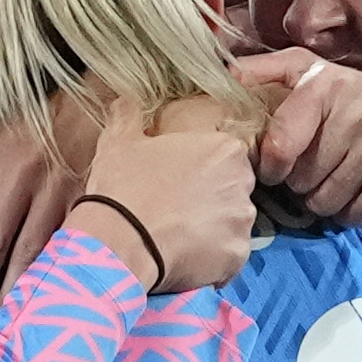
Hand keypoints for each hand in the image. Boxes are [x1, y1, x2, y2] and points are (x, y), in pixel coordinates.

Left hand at [0, 89, 108, 316]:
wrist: (93, 104)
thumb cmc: (38, 130)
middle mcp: (16, 181)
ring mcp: (54, 195)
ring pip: (31, 256)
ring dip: (15, 294)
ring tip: (4, 326)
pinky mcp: (86, 205)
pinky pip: (68, 249)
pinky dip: (56, 276)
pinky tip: (49, 301)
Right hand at [76, 104, 254, 297]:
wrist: (119, 241)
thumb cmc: (123, 186)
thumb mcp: (119, 141)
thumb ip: (129, 116)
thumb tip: (125, 102)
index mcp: (224, 149)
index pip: (226, 155)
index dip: (203, 168)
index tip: (181, 178)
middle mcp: (242, 183)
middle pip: (234, 189)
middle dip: (212, 197)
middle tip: (179, 206)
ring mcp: (242, 222)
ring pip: (232, 223)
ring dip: (213, 229)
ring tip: (178, 234)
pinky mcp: (236, 257)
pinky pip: (228, 256)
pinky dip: (212, 259)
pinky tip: (184, 255)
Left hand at [238, 51, 361, 231]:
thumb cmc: (357, 102)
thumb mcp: (317, 75)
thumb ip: (270, 71)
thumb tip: (225, 73)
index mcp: (327, 85)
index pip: (281, 141)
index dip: (270, 164)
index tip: (274, 168)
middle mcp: (356, 112)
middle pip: (300, 178)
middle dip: (301, 182)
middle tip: (317, 168)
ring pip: (322, 201)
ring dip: (322, 200)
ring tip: (335, 180)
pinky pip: (350, 214)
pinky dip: (347, 213)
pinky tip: (357, 192)